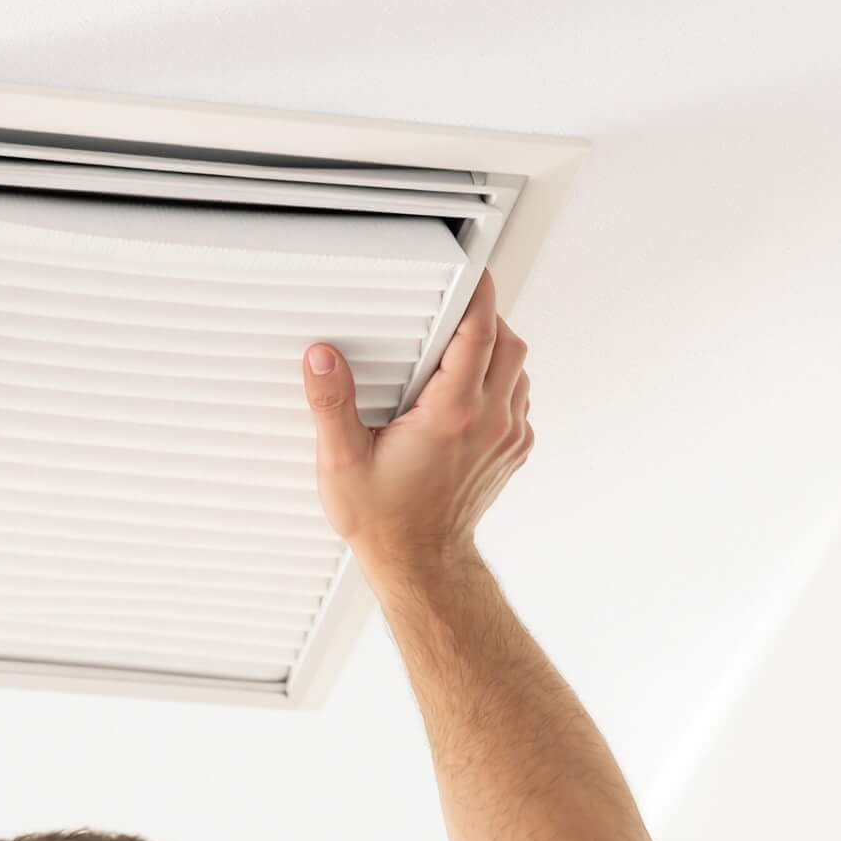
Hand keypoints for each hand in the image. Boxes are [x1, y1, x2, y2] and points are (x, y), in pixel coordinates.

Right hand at [300, 268, 532, 577]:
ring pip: (519, 370)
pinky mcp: (512, 453)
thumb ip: (331, 404)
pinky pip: (519, 400)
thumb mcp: (342, 462)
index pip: (479, 333)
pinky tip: (466, 395)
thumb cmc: (385, 522)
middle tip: (455, 314)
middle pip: (508, 343)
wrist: (420, 566)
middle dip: (485, 320)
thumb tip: (321, 358)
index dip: (478, 295)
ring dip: (494, 353)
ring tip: (456, 356)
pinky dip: (500, 384)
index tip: (473, 274)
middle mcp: (488, 422)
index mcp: (451, 415)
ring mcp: (507, 438)